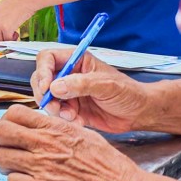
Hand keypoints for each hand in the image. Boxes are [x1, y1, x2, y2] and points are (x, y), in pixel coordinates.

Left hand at [0, 105, 145, 180]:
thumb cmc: (111, 166)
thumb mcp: (86, 135)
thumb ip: (61, 130)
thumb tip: (43, 126)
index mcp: (57, 128)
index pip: (15, 113)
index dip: (4, 120)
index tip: (5, 128)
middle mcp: (46, 144)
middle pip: (0, 132)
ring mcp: (43, 167)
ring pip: (2, 158)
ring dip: (2, 163)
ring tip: (10, 167)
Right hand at [32, 49, 154, 132]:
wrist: (138, 114)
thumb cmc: (128, 92)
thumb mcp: (106, 85)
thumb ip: (80, 84)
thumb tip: (55, 87)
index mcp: (76, 61)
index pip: (47, 58)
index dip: (42, 71)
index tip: (46, 87)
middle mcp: (69, 75)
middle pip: (41, 79)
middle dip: (45, 94)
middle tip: (55, 107)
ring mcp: (69, 93)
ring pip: (47, 99)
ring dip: (55, 109)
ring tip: (72, 116)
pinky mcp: (71, 109)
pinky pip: (57, 114)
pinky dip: (64, 119)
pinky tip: (79, 122)